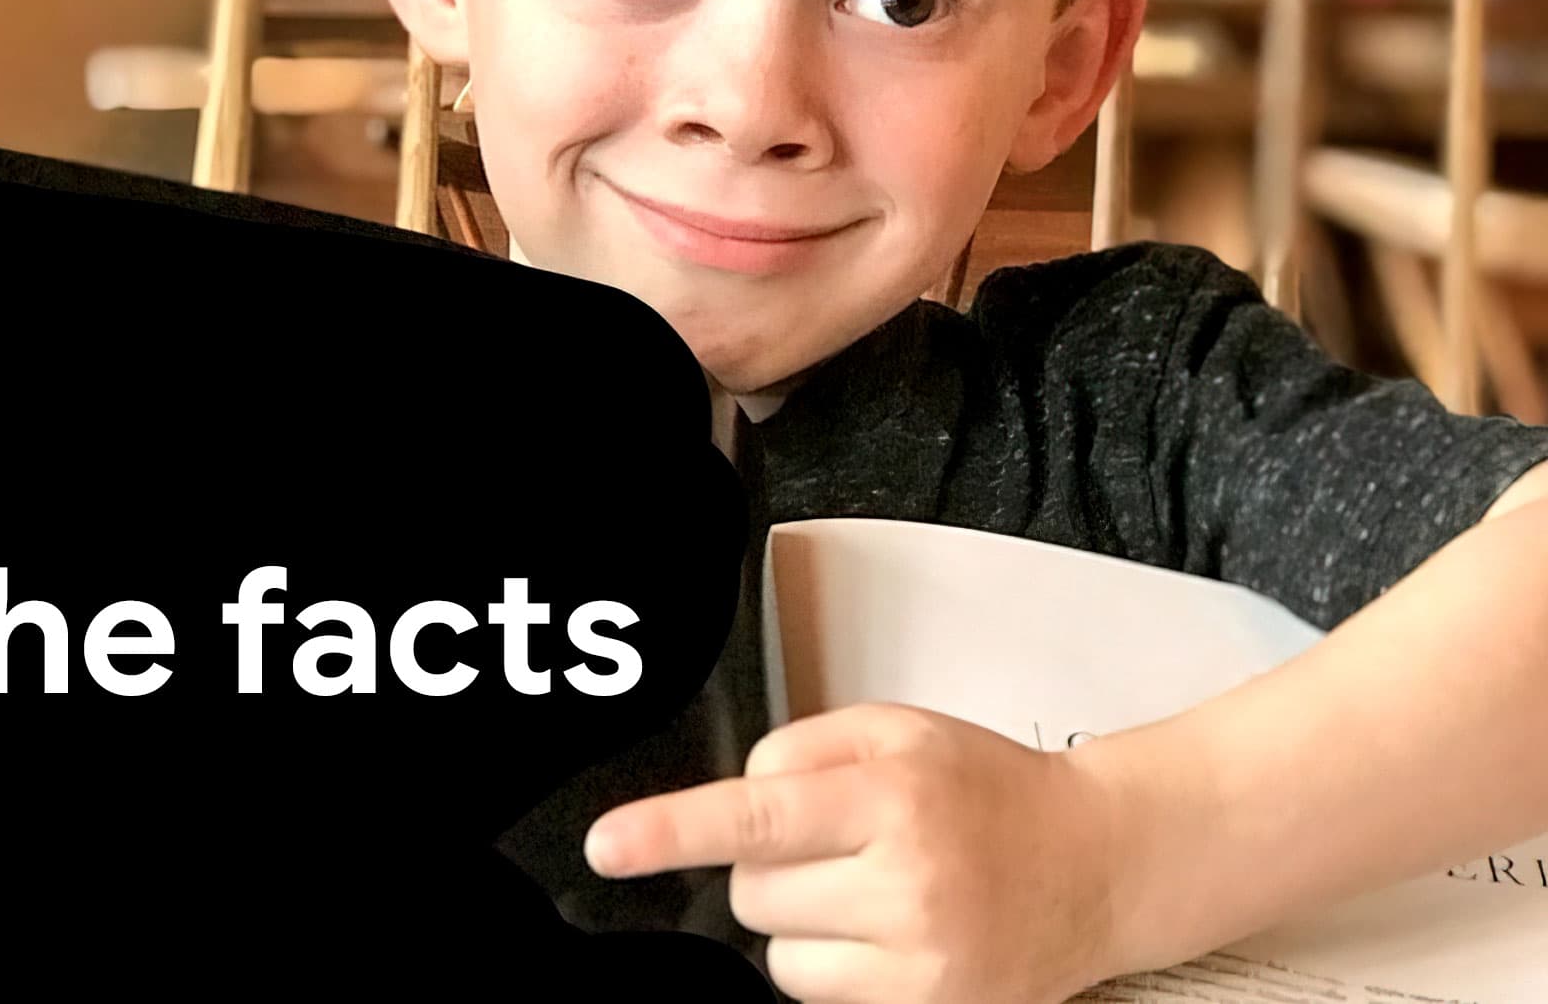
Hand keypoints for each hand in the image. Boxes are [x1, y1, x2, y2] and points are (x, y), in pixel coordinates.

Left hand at [583, 702, 1121, 1003]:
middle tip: (840, 841)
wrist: (1092, 862)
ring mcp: (919, 964)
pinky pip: (823, 998)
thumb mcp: (897, 728)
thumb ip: (805, 747)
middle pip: (755, 890)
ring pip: (781, 954)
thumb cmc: (987, 788)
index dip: (671, 830)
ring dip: (804, 922)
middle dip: (773, 864)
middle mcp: (905, 882)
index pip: (757, 812)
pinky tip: (892, 932)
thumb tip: (739, 796)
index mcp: (891, 792)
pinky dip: (838, 965)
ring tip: (872, 887)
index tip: (611, 846)